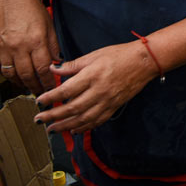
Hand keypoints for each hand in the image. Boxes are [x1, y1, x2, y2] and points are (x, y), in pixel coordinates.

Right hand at [0, 0, 59, 94]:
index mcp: (36, 40)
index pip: (44, 69)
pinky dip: (5, 74)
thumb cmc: (30, 4)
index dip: (48, 82)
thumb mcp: (49, 24)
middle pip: (28, 76)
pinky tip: (12, 76)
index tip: (52, 88)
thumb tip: (57, 62)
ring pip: (11, 74)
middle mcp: (19, 46)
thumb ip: (52, 45)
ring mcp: (3, 47)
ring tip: (28, 87)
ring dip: (21, 84)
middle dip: (36, 87)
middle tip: (41, 93)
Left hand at [34, 41, 157, 132]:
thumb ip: (73, 65)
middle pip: (72, 108)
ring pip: (83, 118)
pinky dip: (85, 128)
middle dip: (53, 116)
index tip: (39, 101)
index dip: (51, 98)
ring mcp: (108, 101)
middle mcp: (99, 91)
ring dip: (66, 126)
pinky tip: (74, 130)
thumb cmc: (120, 55)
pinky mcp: (115, 106)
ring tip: (53, 129)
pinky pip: (97, 121)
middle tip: (39, 120)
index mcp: (92, 75)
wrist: (145, 61)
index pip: (66, 90)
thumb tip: (53, 68)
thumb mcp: (94, 55)